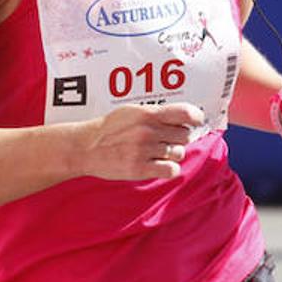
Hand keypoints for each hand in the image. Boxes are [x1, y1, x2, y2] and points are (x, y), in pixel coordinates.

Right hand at [81, 102, 204, 180]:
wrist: (86, 147)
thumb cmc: (109, 129)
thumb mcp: (131, 111)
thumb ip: (155, 113)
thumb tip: (181, 116)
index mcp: (147, 113)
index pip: (185, 113)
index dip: (195, 118)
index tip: (195, 121)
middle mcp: (148, 131)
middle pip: (185, 135)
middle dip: (179, 138)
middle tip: (167, 140)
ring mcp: (144, 150)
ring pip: (179, 153)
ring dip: (172, 154)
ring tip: (157, 152)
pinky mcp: (140, 168)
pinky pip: (171, 170)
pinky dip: (169, 169)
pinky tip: (159, 165)